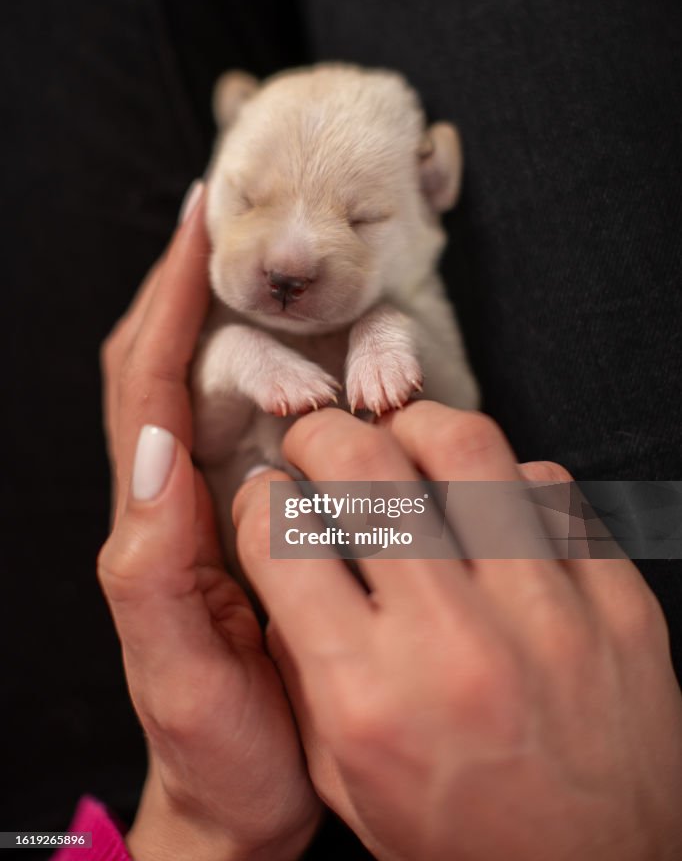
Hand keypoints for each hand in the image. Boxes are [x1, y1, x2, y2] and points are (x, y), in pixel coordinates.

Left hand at [98, 184, 319, 860]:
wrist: (243, 800)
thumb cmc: (215, 745)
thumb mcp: (174, 669)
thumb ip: (150, 565)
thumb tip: (160, 448)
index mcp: (150, 522)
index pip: (146, 382)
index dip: (170, 299)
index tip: (198, 225)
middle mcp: (173, 500)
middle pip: (159, 362)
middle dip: (184, 283)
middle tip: (219, 215)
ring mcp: (210, 509)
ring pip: (202, 385)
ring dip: (223, 314)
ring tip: (257, 259)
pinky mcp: (250, 525)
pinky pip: (250, 429)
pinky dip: (269, 371)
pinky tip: (307, 349)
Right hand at [233, 403, 681, 860]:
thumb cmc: (456, 832)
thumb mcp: (341, 770)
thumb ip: (301, 654)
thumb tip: (284, 542)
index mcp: (368, 698)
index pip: (282, 539)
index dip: (259, 497)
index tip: (269, 494)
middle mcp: (456, 644)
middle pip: (364, 467)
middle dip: (319, 434)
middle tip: (317, 442)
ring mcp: (548, 615)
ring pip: (465, 447)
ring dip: (412, 428)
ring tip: (399, 442)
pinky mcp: (618, 601)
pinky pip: (550, 486)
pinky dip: (503, 479)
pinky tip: (487, 506)